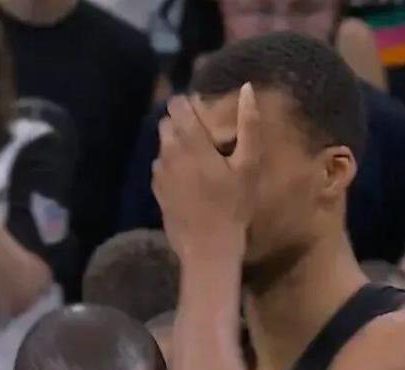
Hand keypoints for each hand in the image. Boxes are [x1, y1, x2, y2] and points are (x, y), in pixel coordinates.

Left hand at [152, 83, 261, 258]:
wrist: (207, 245)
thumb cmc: (233, 205)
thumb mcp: (248, 165)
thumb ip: (248, 126)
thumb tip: (246, 88)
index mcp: (191, 141)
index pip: (177, 105)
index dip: (189, 104)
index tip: (203, 115)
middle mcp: (169, 151)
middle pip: (167, 123)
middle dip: (182, 125)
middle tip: (204, 141)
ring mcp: (159, 171)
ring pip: (162, 144)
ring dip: (176, 145)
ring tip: (197, 163)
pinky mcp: (155, 188)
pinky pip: (160, 165)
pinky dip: (171, 165)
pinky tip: (187, 181)